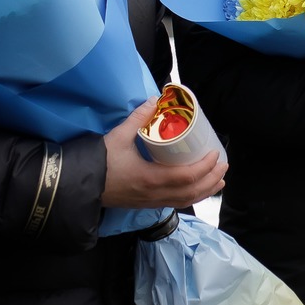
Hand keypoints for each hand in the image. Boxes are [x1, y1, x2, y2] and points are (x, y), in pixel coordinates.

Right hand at [101, 101, 225, 209]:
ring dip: (205, 191)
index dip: (205, 167)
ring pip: (185, 201)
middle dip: (212, 180)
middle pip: (192, 192)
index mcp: (151, 178)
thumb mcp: (118, 137)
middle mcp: (155, 194)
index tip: (216, 154)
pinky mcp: (146, 204)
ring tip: (218, 181)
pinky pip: (175, 203)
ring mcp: (151, 202)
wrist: (80, 186)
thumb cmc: (100, 162)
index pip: (187, 177)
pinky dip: (191, 197)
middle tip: (223, 166)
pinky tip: (196, 190)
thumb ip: (137, 118)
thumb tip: (155, 100)